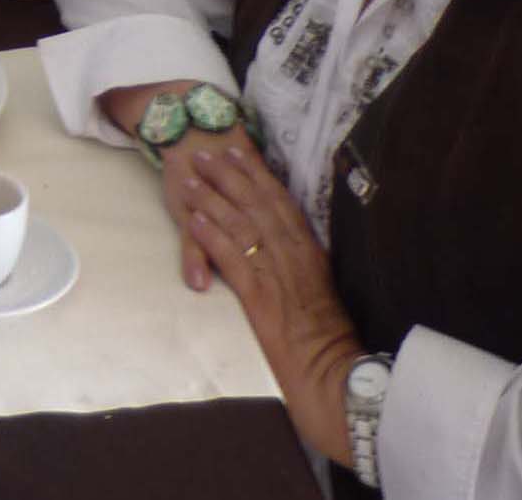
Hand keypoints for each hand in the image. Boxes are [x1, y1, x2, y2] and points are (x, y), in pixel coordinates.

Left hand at [174, 141, 366, 466]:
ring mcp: (276, 272)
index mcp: (310, 251)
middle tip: (206, 153)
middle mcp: (294, 254)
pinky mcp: (259, 294)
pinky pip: (231, 256)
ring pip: (240, 224)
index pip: (280, 202)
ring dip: (212, 198)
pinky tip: (192, 220)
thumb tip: (287, 247)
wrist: (332, 371)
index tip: (239, 151)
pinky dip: (211, 234)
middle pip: (257, 204)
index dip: (257, 174)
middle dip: (230, 175)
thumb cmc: (326, 337)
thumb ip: (303, 265)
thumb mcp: (319, 289)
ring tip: (190, 179)